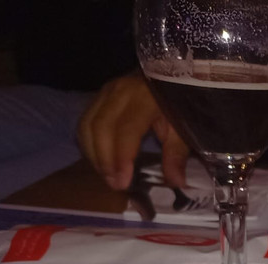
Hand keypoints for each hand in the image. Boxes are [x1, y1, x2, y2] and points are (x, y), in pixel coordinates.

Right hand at [77, 72, 189, 190]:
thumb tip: (175, 182)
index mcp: (144, 97)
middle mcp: (120, 92)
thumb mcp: (182, 128)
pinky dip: (88, 144)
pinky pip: (85, 121)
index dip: (120, 157)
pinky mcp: (99, 96)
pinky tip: (100, 161)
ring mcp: (106, 92)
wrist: (170, 76)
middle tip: (114, 184)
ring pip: (87, 124)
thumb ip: (176, 155)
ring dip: (93, 154)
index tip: (122, 182)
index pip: (125, 130)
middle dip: (103, 160)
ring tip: (107, 176)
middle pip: (100, 127)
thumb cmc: (177, 105)